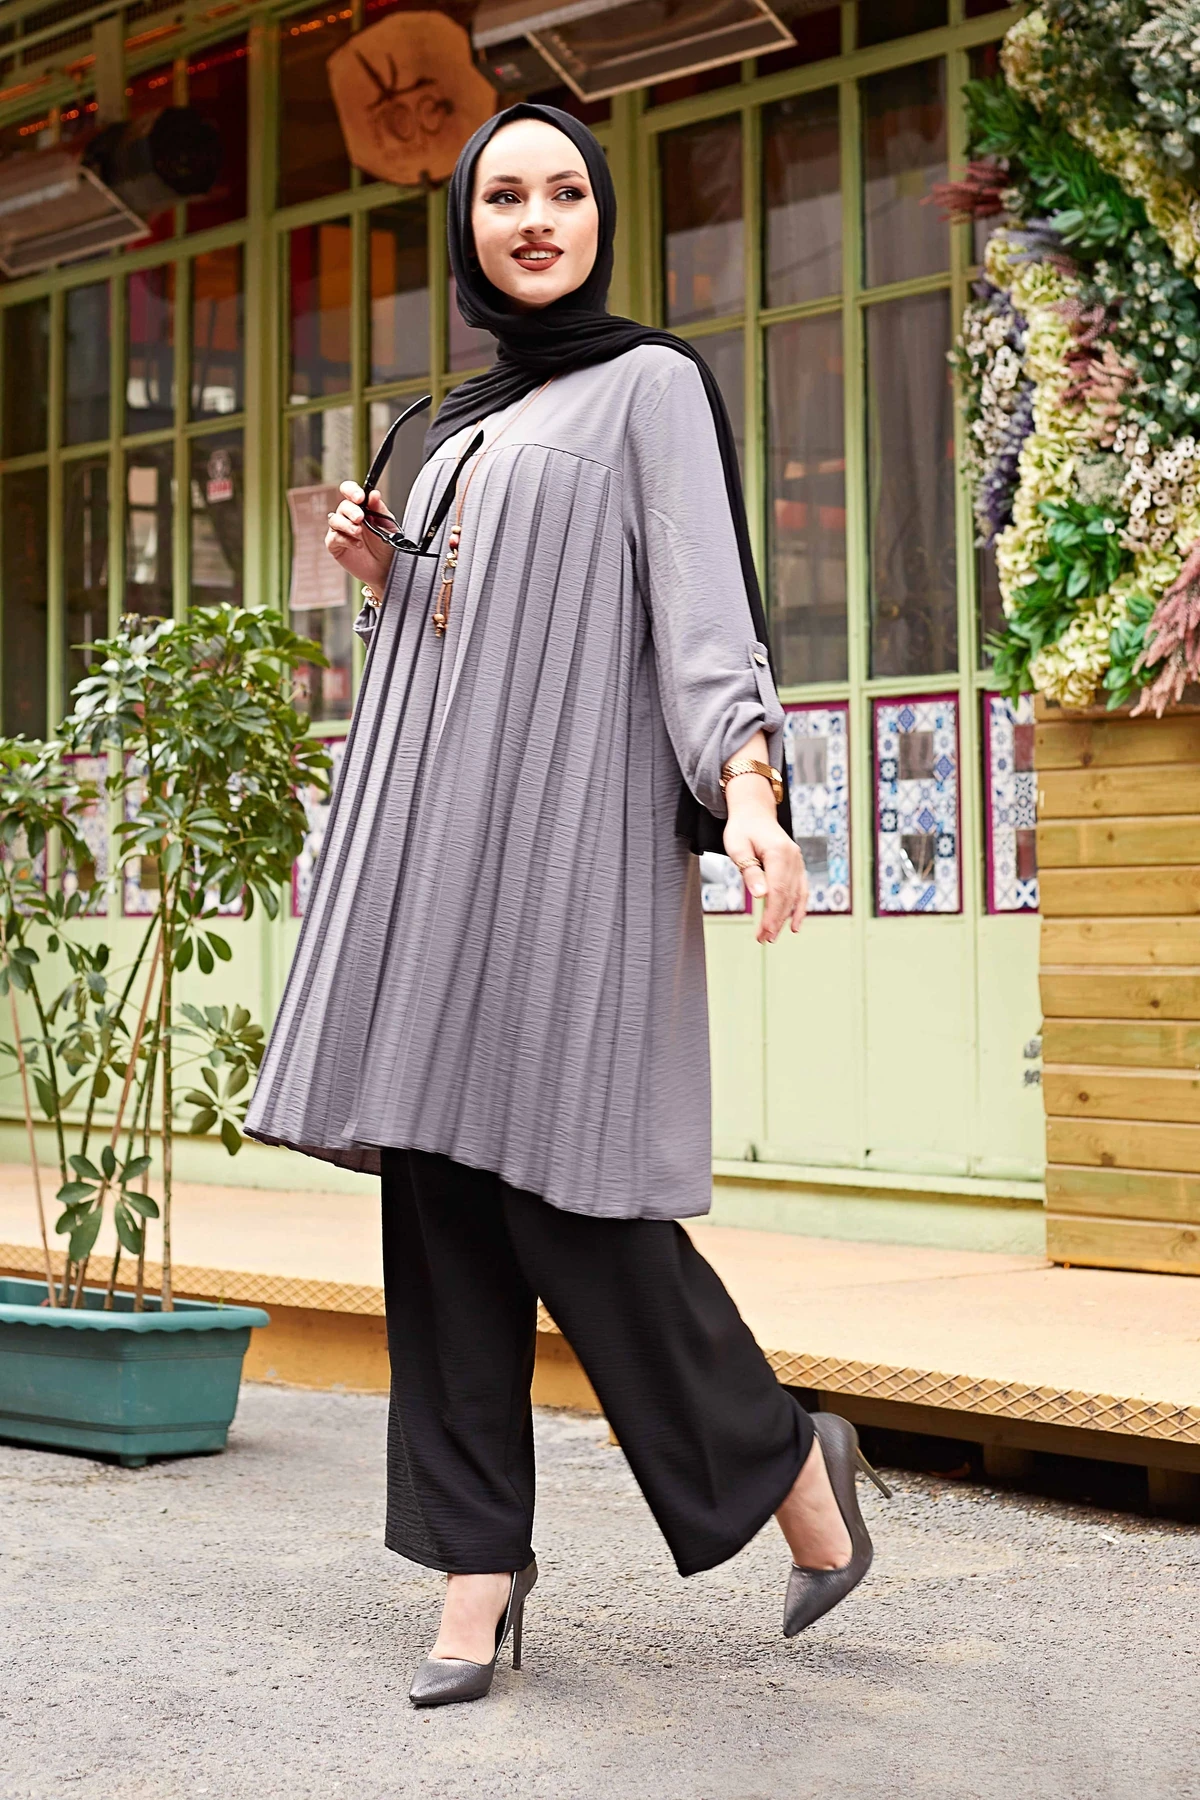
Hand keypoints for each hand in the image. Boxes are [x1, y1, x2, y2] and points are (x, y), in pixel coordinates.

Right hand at [324, 481, 397, 590]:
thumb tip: (374, 494)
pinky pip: (334, 538)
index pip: (350, 491)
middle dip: (351, 510)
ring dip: (346, 524)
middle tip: (360, 518)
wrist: (387, 569)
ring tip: (359, 532)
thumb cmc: (388, 546)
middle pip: (342, 505)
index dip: (351, 491)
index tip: (360, 497)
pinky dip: (345, 540)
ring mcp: (341, 530)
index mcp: (361, 507)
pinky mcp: (335, 545)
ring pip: (334, 520)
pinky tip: (357, 545)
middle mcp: (348, 517)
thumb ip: (380, 510)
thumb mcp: (389, 526)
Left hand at [723, 779, 807, 943]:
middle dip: (776, 920)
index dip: (772, 914)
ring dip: (785, 918)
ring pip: (795, 895)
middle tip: (765, 939)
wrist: (754, 812)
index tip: (764, 931)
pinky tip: (794, 924)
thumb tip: (761, 896)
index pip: (778, 891)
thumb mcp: (738, 848)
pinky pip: (802, 889)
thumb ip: (750, 871)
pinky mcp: (797, 865)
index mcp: (779, 853)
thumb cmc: (742, 829)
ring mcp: (798, 861)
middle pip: (787, 896)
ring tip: (773, 936)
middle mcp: (793, 858)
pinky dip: (799, 908)